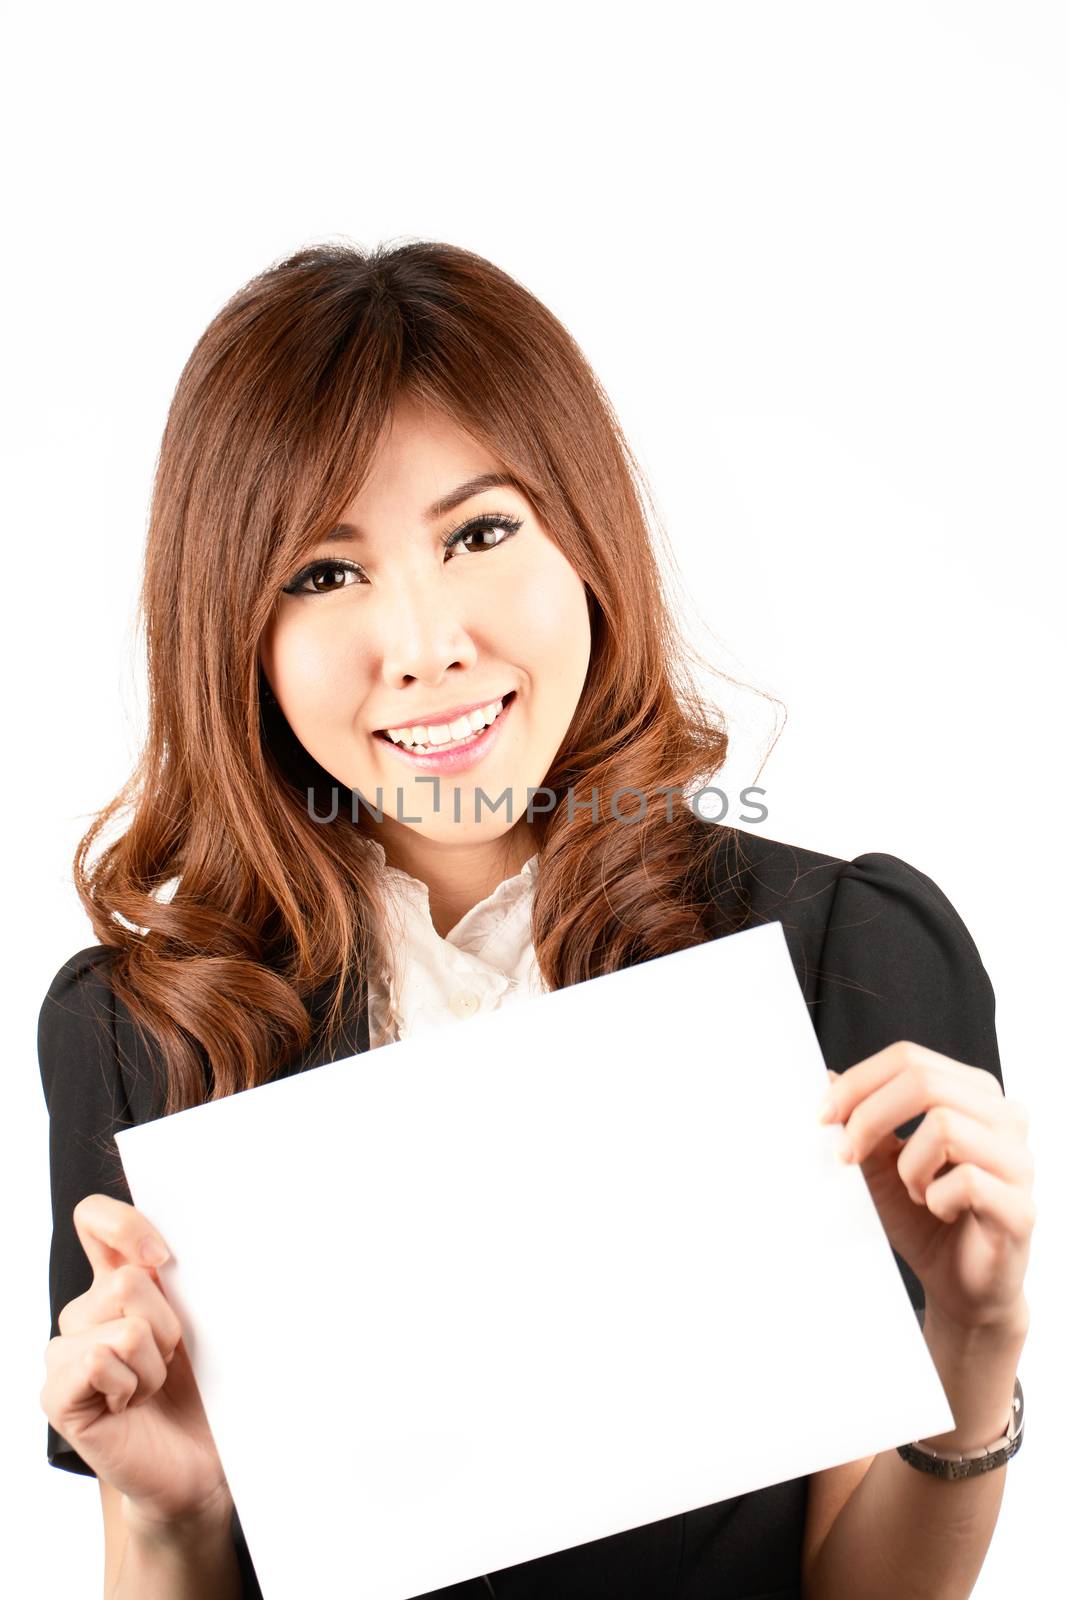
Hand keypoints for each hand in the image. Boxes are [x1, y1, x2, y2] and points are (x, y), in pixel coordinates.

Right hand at [40, 1194, 229, 1527]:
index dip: (124, 1224)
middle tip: (170, 1360)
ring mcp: (64, 1354)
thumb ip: (189, 1274)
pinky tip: (128, 1408)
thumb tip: (198, 1235)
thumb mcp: (206, 1319)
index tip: (164, 1258)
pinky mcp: (58, 1395)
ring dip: (155, 1363)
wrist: (200, 1464)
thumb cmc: (207, 1389)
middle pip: (126, 1279)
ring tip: (151, 1388)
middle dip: (169, 1323)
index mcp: (114, 1282)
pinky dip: (130, 1384)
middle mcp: (84, 1313)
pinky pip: (98, 1360)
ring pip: (125, 1324)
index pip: (92, 1218)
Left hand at [819, 1041, 1034, 1332]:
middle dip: (870, 1117)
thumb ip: (862, 1120)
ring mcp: (1019, 1159)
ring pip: (945, 1125)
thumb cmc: (922, 1217)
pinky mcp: (1022, 1207)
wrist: (957, 1284)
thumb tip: (827, 1076)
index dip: (858, 1081)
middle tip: (846, 1156)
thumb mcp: (881, 1163)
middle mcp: (1004, 1115)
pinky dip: (934, 1199)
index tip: (823, 1116)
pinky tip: (940, 1212)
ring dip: (909, 1165)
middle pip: (924, 1082)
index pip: (910, 1058)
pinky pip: (965, 1181)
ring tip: (914, 1191)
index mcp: (972, 1093)